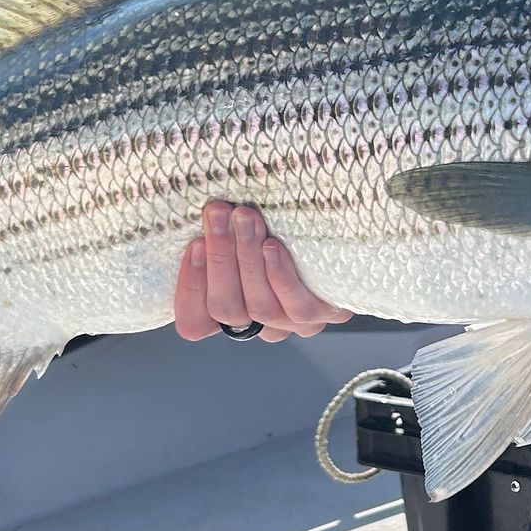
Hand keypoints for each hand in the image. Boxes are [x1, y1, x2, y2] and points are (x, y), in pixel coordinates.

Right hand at [173, 202, 352, 342]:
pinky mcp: (324, 314)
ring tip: (245, 218)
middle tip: (217, 214)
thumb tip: (199, 207)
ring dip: (248, 258)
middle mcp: (256, 324)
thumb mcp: (240, 230)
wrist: (340, 235)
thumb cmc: (279, 227)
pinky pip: (299, 307)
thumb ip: (218, 230)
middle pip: (226, 309)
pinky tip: (273, 247)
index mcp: (229, 308)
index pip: (194, 321)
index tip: (193, 245)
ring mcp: (291, 323)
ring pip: (260, 307)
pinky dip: (281, 276)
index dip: (190, 288)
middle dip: (220, 258)